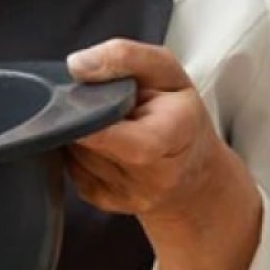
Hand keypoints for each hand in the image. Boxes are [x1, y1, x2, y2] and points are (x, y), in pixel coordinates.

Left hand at [66, 39, 263, 269]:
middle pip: (74, 140)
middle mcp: (134, 183)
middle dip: (80, 120)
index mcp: (154, 149)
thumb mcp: (171, 76)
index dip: (84, 103)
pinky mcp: (101, 209)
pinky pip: (70, 173)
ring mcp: (116, 202)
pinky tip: (103, 154)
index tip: (84, 86)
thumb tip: (76, 65)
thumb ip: (128, 60)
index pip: (94, 124)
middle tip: (103, 109)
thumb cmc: (185, 122)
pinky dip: (78, 159)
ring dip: (77, 140)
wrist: (202, 187)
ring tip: (111, 131)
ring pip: (67, 157)